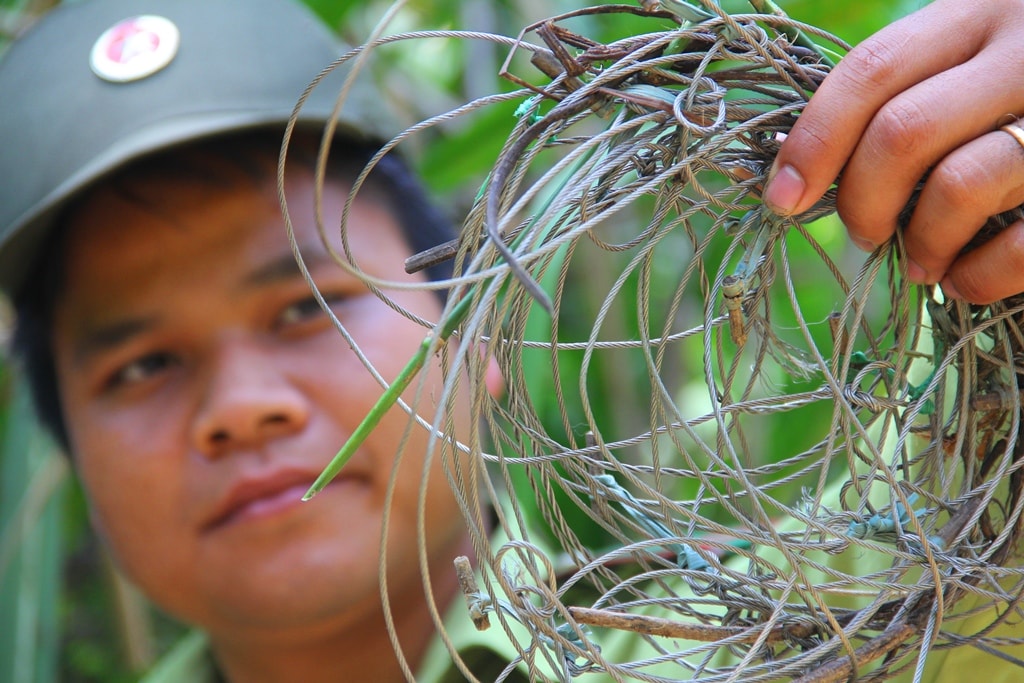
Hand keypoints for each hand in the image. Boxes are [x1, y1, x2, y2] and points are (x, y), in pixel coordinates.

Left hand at [763, 0, 1023, 303]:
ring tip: (919, 263)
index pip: (873, 69)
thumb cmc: (1009, 103)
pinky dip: (976, 278)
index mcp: (979, 13)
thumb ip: (900, 98)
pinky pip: (1019, 245)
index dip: (815, 141)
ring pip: (961, 185)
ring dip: (920, 243)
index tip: (782, 199)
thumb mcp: (962, 67)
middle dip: (863, 200)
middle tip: (865, 234)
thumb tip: (798, 177)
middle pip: (904, 131)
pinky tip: (965, 279)